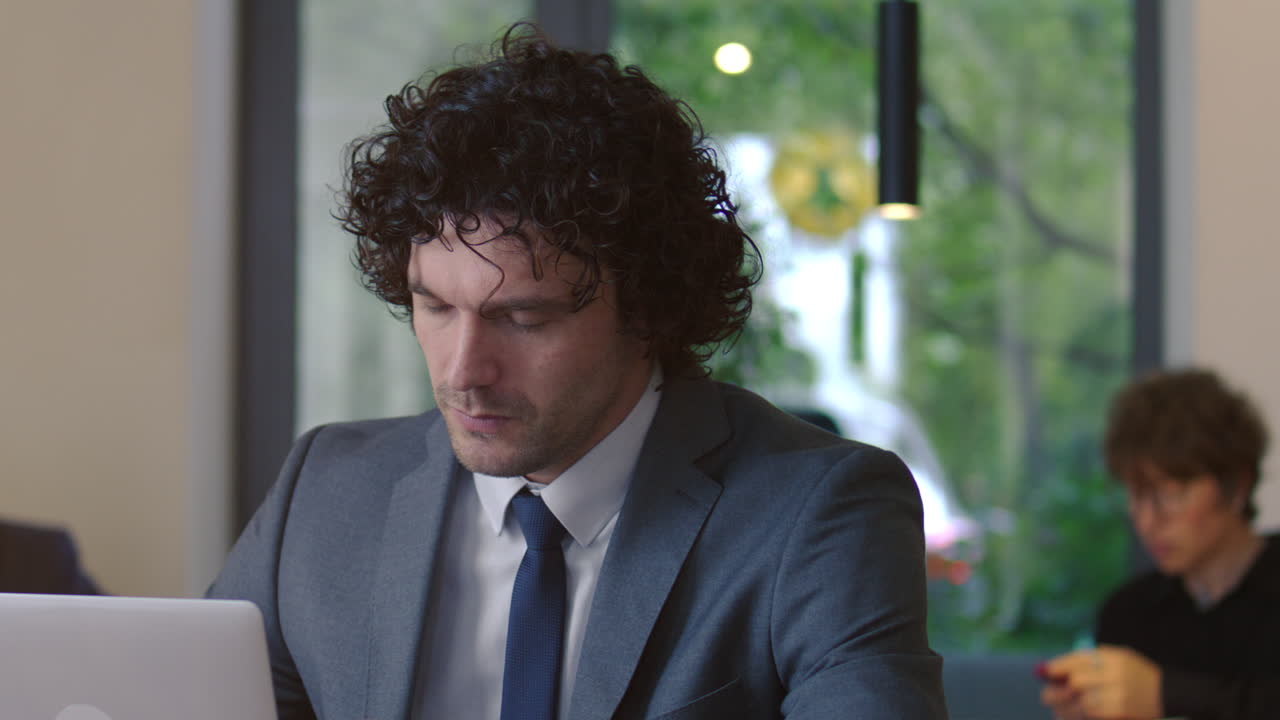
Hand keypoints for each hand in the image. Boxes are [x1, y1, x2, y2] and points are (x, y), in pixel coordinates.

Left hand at [1040, 645, 1163, 719]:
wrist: (1168, 696)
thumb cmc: (1135, 674)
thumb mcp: (1117, 657)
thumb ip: (1088, 661)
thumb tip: (1052, 669)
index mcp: (1114, 658)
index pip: (1078, 661)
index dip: (1056, 667)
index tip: (1043, 672)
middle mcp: (1116, 676)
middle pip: (1076, 683)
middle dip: (1057, 690)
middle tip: (1047, 695)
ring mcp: (1119, 698)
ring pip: (1081, 704)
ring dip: (1063, 707)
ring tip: (1056, 708)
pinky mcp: (1119, 714)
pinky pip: (1090, 716)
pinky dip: (1075, 717)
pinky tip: (1066, 716)